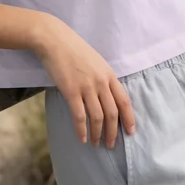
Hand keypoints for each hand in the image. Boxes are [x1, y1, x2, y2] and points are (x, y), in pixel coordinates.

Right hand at [33, 16, 135, 148]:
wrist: (54, 40)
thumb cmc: (74, 49)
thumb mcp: (95, 61)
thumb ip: (103, 77)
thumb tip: (106, 96)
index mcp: (109, 74)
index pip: (124, 101)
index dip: (128, 118)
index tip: (130, 131)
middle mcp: (100, 82)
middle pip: (112, 113)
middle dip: (113, 132)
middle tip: (110, 144)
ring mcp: (86, 87)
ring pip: (97, 117)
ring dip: (98, 133)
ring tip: (96, 143)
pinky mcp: (71, 91)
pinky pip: (79, 115)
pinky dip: (82, 129)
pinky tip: (82, 138)